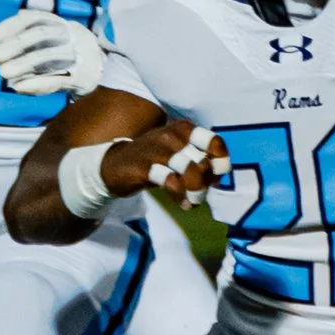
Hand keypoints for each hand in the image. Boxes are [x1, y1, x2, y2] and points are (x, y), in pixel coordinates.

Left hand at [0, 0, 106, 100]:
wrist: (106, 73)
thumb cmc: (69, 54)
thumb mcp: (55, 39)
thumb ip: (33, 32)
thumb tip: (6, 27)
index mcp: (64, 25)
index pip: (39, 19)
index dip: (16, 24)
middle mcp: (73, 36)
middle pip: (43, 36)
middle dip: (17, 45)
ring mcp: (80, 57)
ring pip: (49, 58)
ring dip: (23, 65)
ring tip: (2, 72)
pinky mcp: (82, 79)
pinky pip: (58, 80)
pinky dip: (37, 84)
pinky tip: (19, 87)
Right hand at [104, 116, 231, 205]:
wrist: (114, 164)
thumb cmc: (153, 159)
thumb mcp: (178, 154)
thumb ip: (199, 161)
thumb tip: (219, 176)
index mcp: (182, 129)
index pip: (213, 141)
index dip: (220, 160)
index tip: (216, 175)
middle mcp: (171, 135)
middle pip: (203, 161)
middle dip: (206, 181)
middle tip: (201, 192)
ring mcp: (157, 150)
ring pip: (189, 170)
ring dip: (196, 190)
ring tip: (195, 200)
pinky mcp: (144, 167)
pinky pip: (170, 182)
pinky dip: (181, 196)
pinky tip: (184, 204)